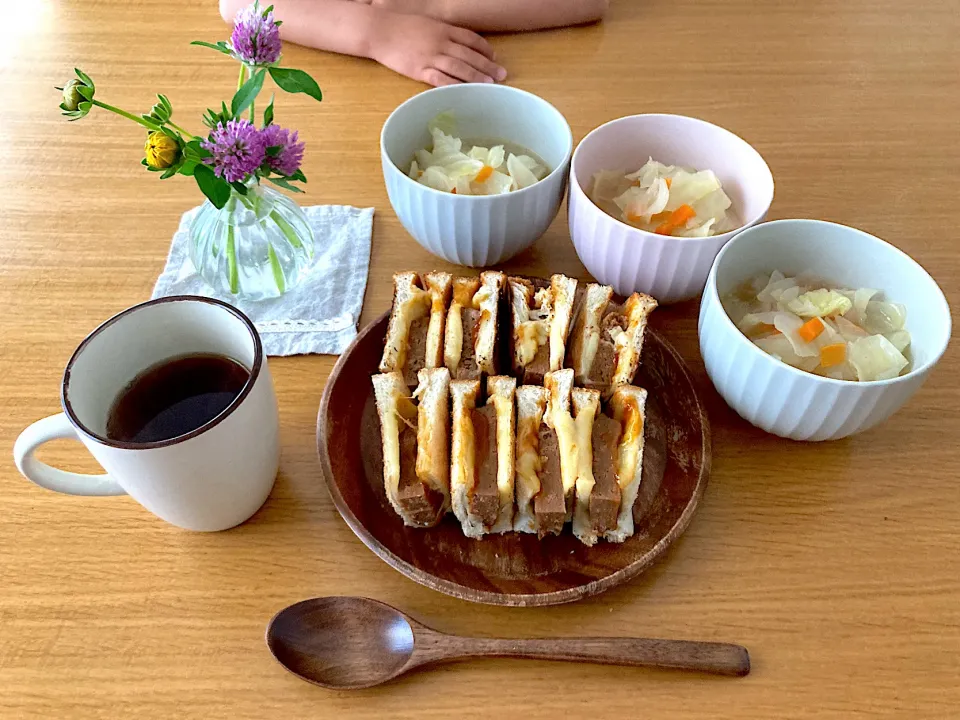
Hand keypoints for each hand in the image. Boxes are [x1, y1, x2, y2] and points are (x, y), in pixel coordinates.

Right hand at [367, 10, 506, 86]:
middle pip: (470, 55)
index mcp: (443, 29)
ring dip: (477, 77)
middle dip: (488, 66)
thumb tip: (456, 42)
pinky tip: (466, 92)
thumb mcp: (427, 23)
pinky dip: (455, 85)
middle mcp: (441, 42)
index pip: (471, 39)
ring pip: (460, 68)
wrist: (378, 30)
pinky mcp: (420, 70)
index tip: (494, 57)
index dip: (485, 49)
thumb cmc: (400, 26)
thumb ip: (442, 32)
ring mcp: (431, 56)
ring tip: (490, 85)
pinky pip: (441, 79)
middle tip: (502, 75)